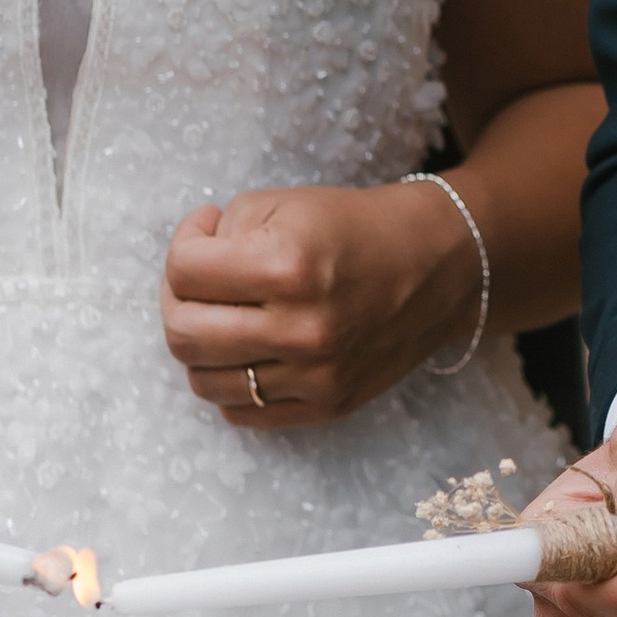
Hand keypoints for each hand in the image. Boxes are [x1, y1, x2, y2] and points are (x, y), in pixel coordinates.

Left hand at [162, 180, 483, 426]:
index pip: (184, 271)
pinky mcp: (328, 405)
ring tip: (224, 314)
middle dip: (177, 300)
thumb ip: (222, 233)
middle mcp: (301, 329)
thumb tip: (183, 271)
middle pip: (181, 334)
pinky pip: (242, 412)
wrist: (439, 263)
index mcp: (287, 267)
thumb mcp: (285, 203)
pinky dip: (231, 380)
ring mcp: (316, 376)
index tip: (205, 231)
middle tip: (199, 278)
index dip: (184, 243)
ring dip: (201, 344)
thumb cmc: (355, 226)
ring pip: (203, 381)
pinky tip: (248, 347)